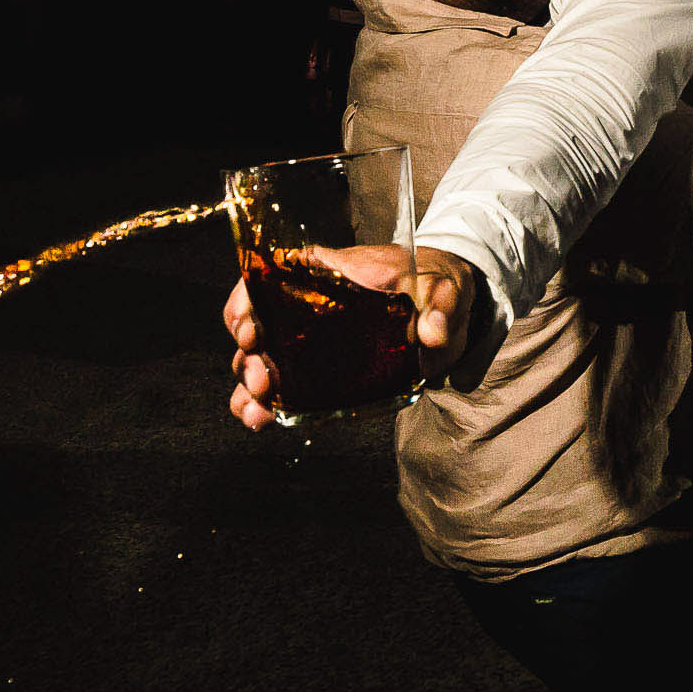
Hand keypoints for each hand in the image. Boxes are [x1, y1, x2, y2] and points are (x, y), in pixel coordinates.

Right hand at [223, 243, 480, 431]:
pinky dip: (265, 405)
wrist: (445, 310)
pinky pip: (282, 388)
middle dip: (249, 356)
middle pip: (255, 325)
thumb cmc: (434, 284)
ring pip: (260, 359)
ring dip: (250, 386)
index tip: (250, 329)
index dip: (247, 302)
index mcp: (324, 271)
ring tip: (256, 411)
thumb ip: (439, 307)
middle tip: (262, 382)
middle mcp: (304, 305)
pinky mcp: (321, 373)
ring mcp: (309, 341)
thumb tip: (432, 333)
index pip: (266, 276)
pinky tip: (258, 420)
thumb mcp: (442, 288)